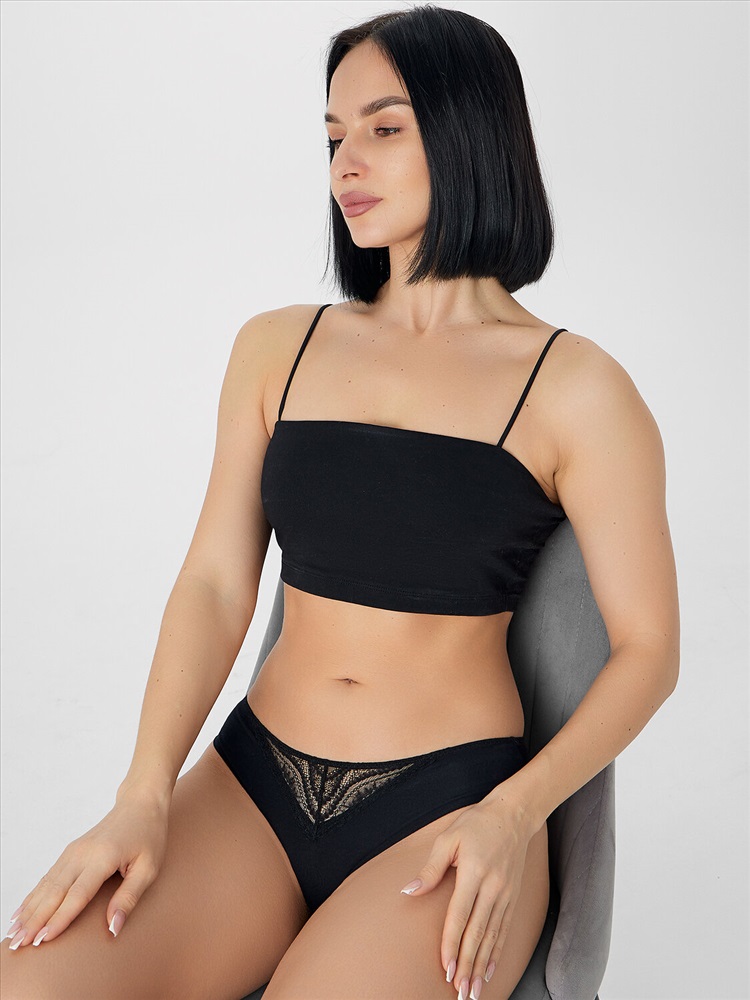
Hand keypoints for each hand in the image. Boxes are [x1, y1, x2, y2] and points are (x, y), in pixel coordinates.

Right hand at [5, 787, 170, 949]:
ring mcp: (73, 851)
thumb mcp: (149, 867)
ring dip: (29, 910)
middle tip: (18, 944)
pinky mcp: (70, 852)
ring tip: (13, 934)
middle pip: (54, 891)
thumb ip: (129, 897)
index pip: (77, 895)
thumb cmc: (148, 835)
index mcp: (103, 857)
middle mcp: (82, 853)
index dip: (59, 919)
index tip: (42, 941)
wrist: (140, 803)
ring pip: (46, 885)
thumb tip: (113, 927)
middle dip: (34, 920)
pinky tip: (21, 912)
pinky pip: (48, 877)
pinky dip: (33, 896)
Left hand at [399, 796, 535, 999]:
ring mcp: (505, 894)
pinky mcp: (512, 897)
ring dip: (481, 965)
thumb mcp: (448, 839)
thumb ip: (430, 869)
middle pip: (478, 933)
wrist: (512, 815)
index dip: (452, 943)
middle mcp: (492, 887)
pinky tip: (489, 969)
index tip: (446, 968)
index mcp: (473, 873)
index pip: (460, 915)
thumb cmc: (475, 824)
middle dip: (468, 965)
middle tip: (460, 992)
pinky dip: (496, 952)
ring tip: (474, 990)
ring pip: (492, 936)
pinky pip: (504, 929)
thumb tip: (409, 891)